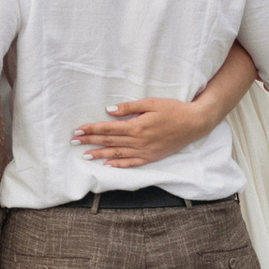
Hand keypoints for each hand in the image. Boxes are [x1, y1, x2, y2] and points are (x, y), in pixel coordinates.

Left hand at [74, 96, 216, 168]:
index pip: (108, 129)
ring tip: (85, 154)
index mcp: (137, 126)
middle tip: (74, 141)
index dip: (92, 129)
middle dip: (90, 141)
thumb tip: (109, 111)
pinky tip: (108, 165)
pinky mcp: (151, 157)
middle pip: (109, 141)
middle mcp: (139, 141)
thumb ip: (130, 108)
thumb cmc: (173, 110)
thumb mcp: (151, 103)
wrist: (194, 124)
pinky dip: (119, 164)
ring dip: (100, 154)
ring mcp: (145, 151)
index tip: (78, 129)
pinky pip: (132, 163)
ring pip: (117, 154)